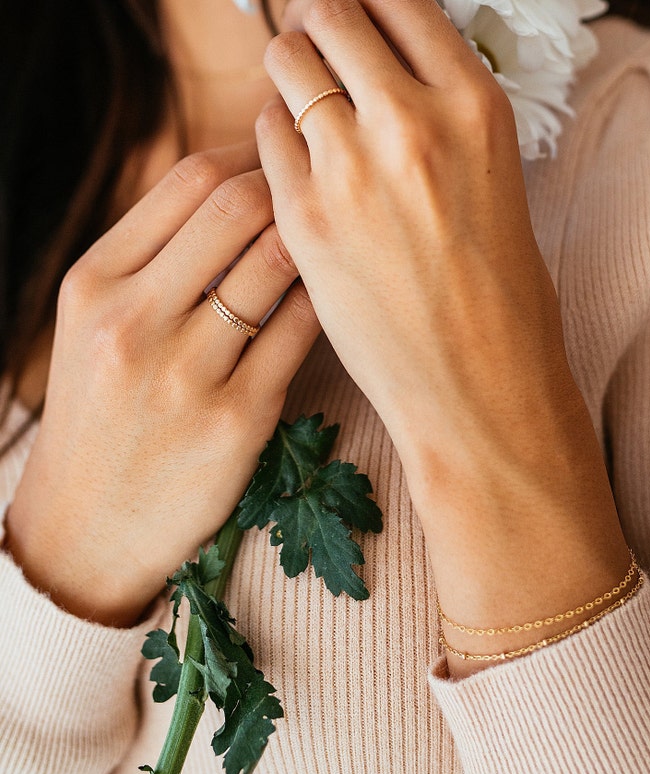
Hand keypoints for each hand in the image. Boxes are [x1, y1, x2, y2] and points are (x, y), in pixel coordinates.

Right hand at [6, 143, 319, 625]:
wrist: (87, 528)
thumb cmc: (102, 418)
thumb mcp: (97, 326)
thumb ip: (156, 259)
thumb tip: (238, 192)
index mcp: (95, 282)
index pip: (188, 180)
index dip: (252, 153)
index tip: (286, 154)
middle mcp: (133, 319)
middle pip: (236, 206)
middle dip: (294, 181)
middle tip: (327, 184)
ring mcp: (186, 372)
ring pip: (277, 263)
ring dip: (319, 237)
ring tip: (344, 233)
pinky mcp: (237, 419)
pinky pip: (301, 331)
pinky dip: (329, 299)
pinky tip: (346, 293)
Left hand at [258, 0, 630, 674]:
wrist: (479, 388)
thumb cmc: (499, 300)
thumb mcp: (494, 184)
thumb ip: (440, 121)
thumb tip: (383, 83)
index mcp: (475, 105)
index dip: (366, 7)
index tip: (352, 25)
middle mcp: (413, 119)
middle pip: (330, 12)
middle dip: (319, 27)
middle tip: (319, 59)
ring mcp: (352, 166)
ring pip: (286, 63)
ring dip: (290, 78)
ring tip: (305, 117)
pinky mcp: (304, 217)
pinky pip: (263, 138)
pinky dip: (272, 140)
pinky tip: (295, 173)